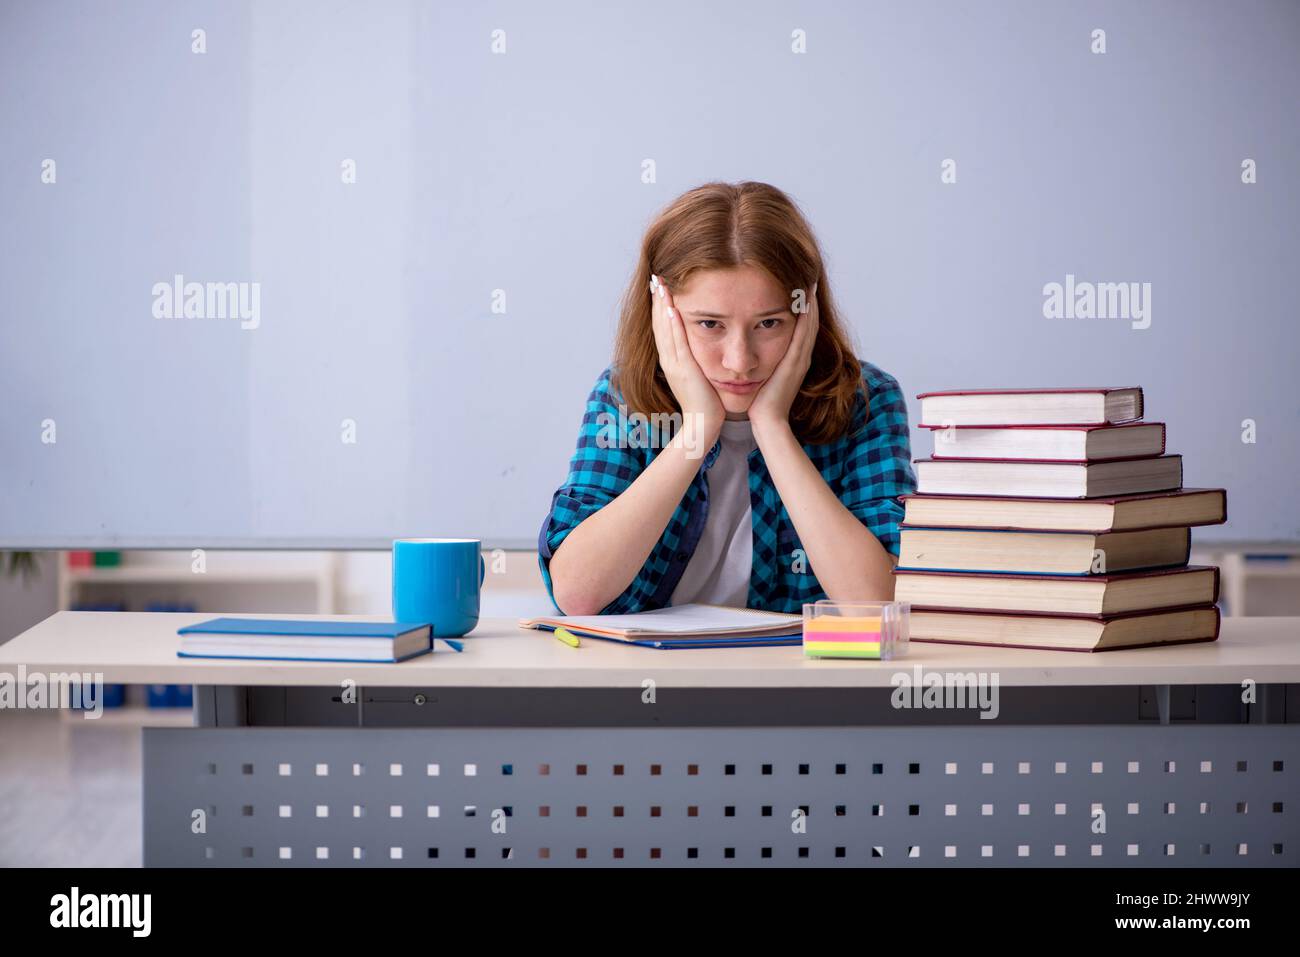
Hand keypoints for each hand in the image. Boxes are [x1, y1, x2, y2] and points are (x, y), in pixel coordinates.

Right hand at [649, 273, 724, 438]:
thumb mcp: (698, 375)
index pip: (663, 327)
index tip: (660, 286)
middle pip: (659, 324)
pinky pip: (677, 344)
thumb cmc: (707, 403)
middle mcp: (669, 360)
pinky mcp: (684, 371)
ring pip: (665, 330)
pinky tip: (672, 310)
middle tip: (655, 277)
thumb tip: (701, 347)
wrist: (704, 426)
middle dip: (657, 300)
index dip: (659, 306)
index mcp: (672, 360)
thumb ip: (696, 360)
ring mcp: (675, 365)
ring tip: (660, 285)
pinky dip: (673, 326)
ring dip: (662, 306)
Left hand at [748, 281, 818, 433]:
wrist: (767, 422)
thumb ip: (761, 362)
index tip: (798, 285)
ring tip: (809, 279)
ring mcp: (802, 358)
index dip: (802, 306)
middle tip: (808, 274)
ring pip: (810, 322)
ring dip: (810, 301)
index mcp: (794, 358)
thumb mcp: (762, 376)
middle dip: (809, 298)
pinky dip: (807, 314)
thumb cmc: (759, 402)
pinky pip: (805, 331)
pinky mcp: (797, 361)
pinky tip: (805, 298)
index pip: (801, 325)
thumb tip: (748, 352)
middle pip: (809, 320)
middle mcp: (801, 355)